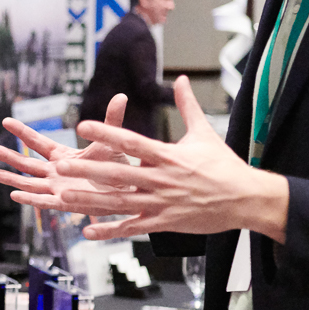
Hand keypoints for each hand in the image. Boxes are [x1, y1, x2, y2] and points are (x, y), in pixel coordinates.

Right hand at [0, 92, 136, 213]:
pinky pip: (43, 202)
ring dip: (11, 178)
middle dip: (7, 156)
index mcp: (62, 156)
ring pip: (28, 183)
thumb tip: (121, 95)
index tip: (6, 121)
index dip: (22, 132)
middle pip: (26, 164)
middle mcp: (55, 172)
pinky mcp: (65, 204)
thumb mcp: (112, 140)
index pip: (38, 142)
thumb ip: (112, 119)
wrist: (129, 191)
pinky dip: (29, 199)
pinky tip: (14, 195)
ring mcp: (58, 188)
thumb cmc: (119, 167)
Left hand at [44, 78, 288, 240]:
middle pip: (119, 174)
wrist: (247, 199)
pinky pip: (133, 227)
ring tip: (64, 196)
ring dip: (90, 200)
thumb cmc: (225, 166)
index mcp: (169, 156)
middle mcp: (161, 179)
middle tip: (61, 166)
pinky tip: (89, 230)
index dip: (107, 133)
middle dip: (88, 170)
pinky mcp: (165, 222)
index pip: (132, 142)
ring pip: (120, 202)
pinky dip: (110, 230)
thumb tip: (181, 79)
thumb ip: (188, 106)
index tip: (83, 126)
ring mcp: (162, 203)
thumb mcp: (205, 133)